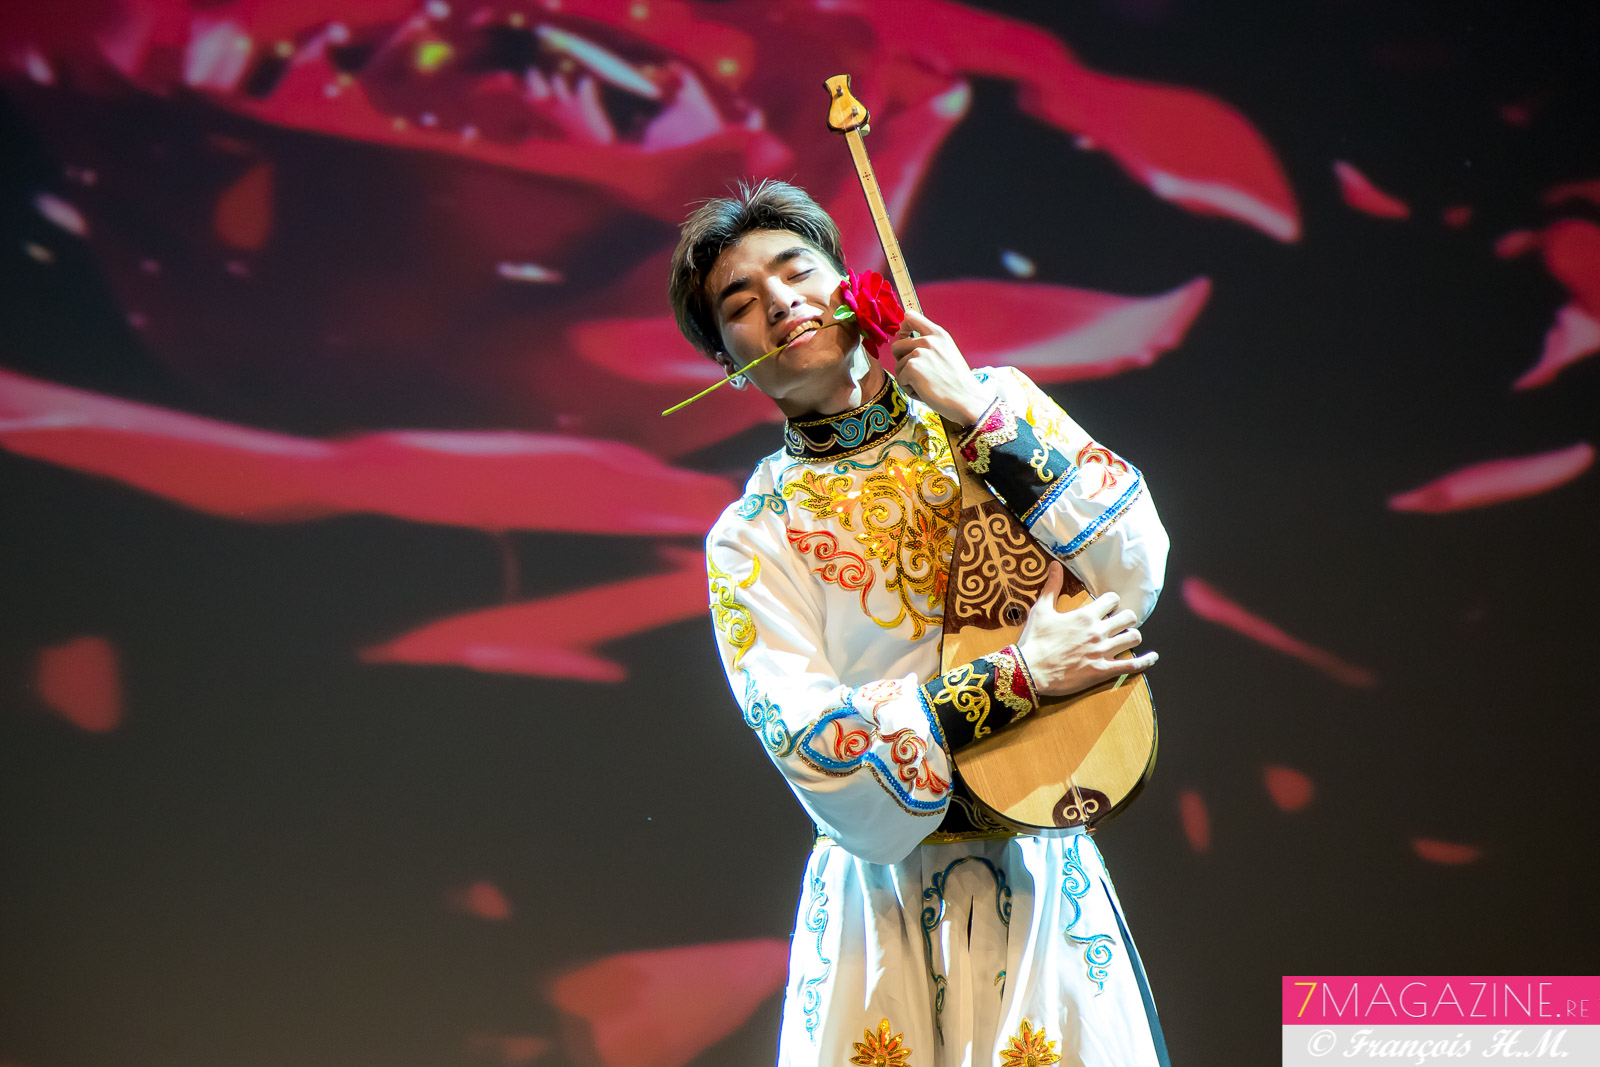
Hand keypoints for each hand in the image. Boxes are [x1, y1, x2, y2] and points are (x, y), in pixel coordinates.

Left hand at [888, 309, 995, 425]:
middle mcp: (928, 340)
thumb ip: (930, 344)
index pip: (910, 317)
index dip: (902, 329)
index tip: (904, 339)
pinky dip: (909, 389)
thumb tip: (907, 342)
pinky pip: (900, 379)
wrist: (967, 399)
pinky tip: (925, 392)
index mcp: (938, 334)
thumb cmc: (957, 382)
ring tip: (926, 385)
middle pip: (897, 346)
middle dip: (902, 361)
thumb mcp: (947, 352)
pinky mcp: (912, 367)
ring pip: (897, 365)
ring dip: (907, 378)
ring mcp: (919, 352)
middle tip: (918, 374)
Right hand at [1015, 562, 1157, 696]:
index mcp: (1085, 615)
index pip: (1112, 599)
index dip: (1112, 601)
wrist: (1030, 670)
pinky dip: (1145, 661)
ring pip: (1133, 638)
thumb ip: (1052, 586)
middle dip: (1126, 618)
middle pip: (1128, 617)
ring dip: (1133, 636)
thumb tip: (1054, 565)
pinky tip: (1152, 657)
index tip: (1108, 606)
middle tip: (1120, 622)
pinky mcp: (1103, 671)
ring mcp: (1102, 652)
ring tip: (1128, 637)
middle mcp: (1098, 631)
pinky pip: (1131, 665)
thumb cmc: (1034, 641)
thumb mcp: (1041, 610)